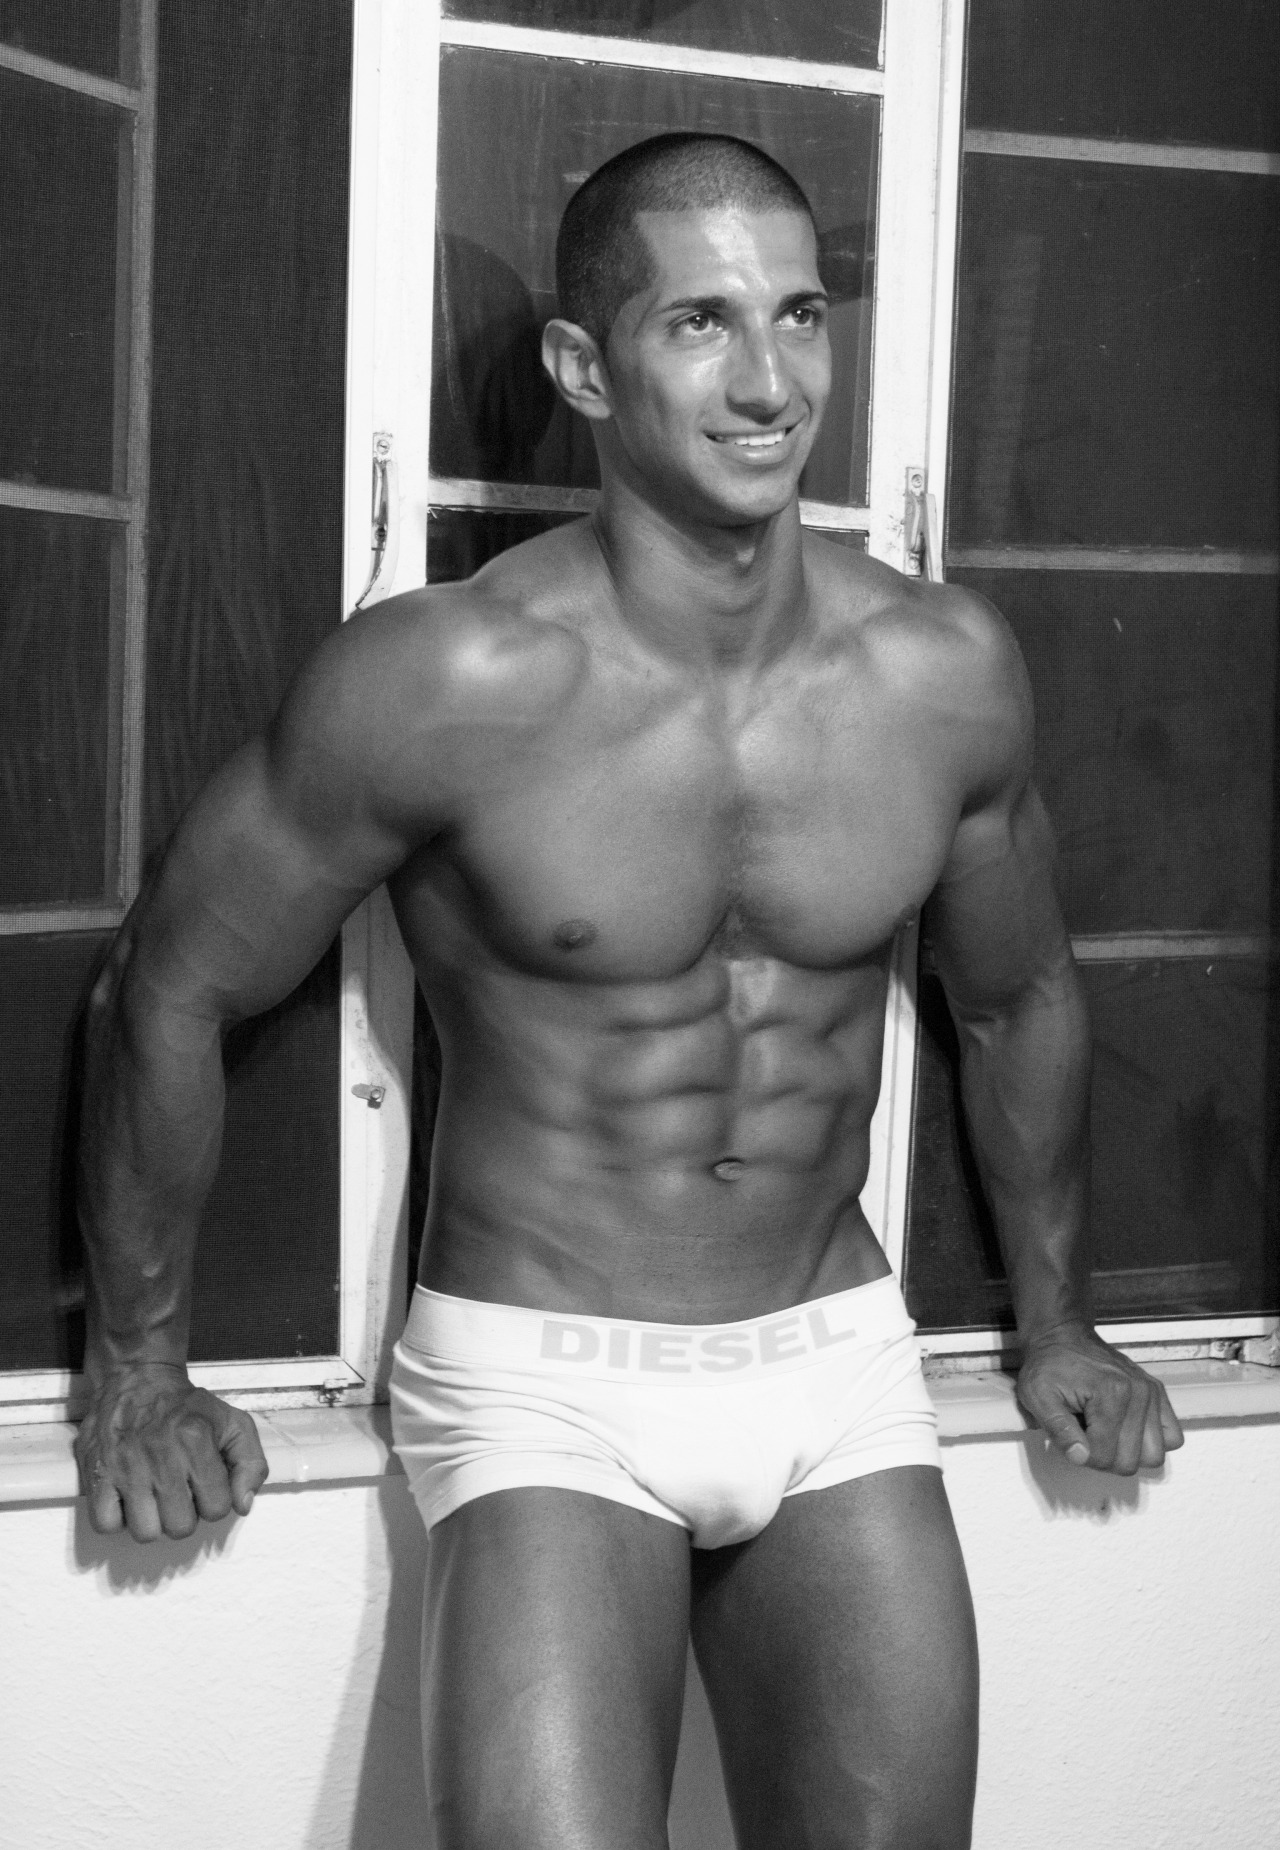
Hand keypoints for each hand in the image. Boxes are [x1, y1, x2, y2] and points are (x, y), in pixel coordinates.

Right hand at [76, 1362, 268, 1540]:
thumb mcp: (234, 1423)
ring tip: (154, 1497)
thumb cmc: (188, 1407)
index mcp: (197, 1441)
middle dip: (185, 1514)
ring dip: (153, 1521)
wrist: (138, 1378)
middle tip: (179, 1492)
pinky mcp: (97, 1472)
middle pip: (181, 1527)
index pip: (217, 1508)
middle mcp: (161, 1456)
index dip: (215, 1501)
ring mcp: (125, 1466)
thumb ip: (252, 1463)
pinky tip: (128, 1499)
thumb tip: (243, 1505)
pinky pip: (106, 1524)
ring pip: (145, 1532)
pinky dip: (118, 1519)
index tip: (206, 1485)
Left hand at [1016, 1324, 1183, 1474]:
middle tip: (1086, 1436)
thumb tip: (1080, 1456)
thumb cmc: (1050, 1364)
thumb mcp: (1038, 1396)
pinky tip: (1127, 1430)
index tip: (1072, 1438)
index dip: (1082, 1455)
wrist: (1061, 1337)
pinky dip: (1151, 1442)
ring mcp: (1151, 1393)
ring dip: (1128, 1453)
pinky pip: (1173, 1438)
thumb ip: (1058, 1430)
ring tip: (1105, 1433)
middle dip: (1104, 1457)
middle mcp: (1138, 1392)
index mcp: (1110, 1393)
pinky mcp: (1157, 1394)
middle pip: (1130, 1462)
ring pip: (1153, 1456)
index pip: (1104, 1456)